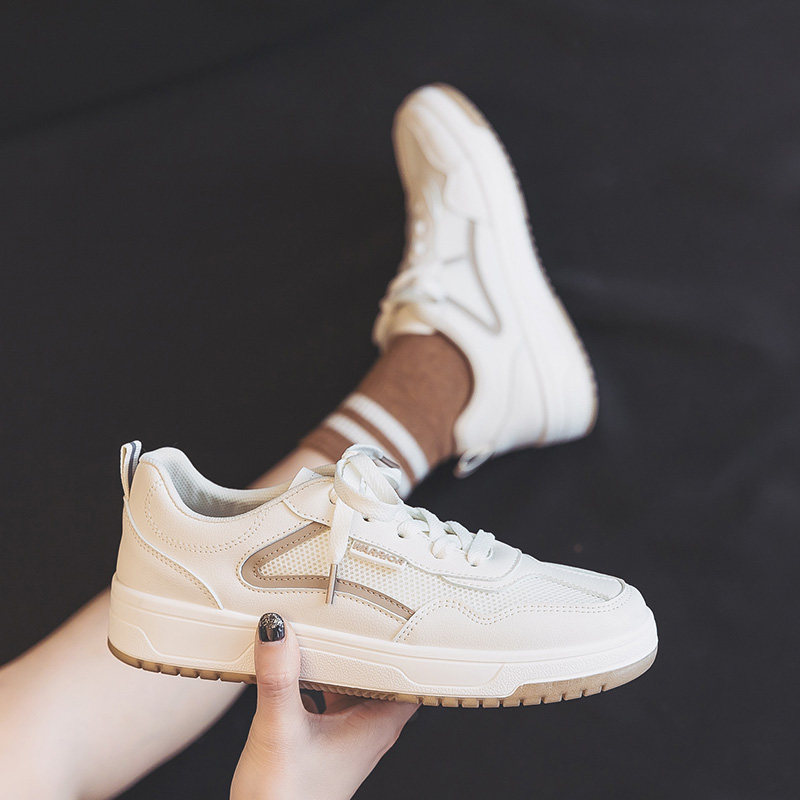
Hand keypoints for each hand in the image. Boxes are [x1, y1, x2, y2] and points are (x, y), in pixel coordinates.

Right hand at [230, 613, 418, 799]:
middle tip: (356, 608)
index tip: (400, 614)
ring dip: (339, 660)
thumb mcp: (280, 729)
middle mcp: (369, 727)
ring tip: (325, 628)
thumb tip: (276, 631)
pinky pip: (328, 695)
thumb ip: (278, 676)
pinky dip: (317, 677)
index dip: (409, 645)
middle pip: (378, 672)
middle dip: (366, 644)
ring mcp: (347, 733)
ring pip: (351, 683)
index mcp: (378, 724)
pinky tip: (296, 665)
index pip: (411, 675)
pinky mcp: (324, 738)